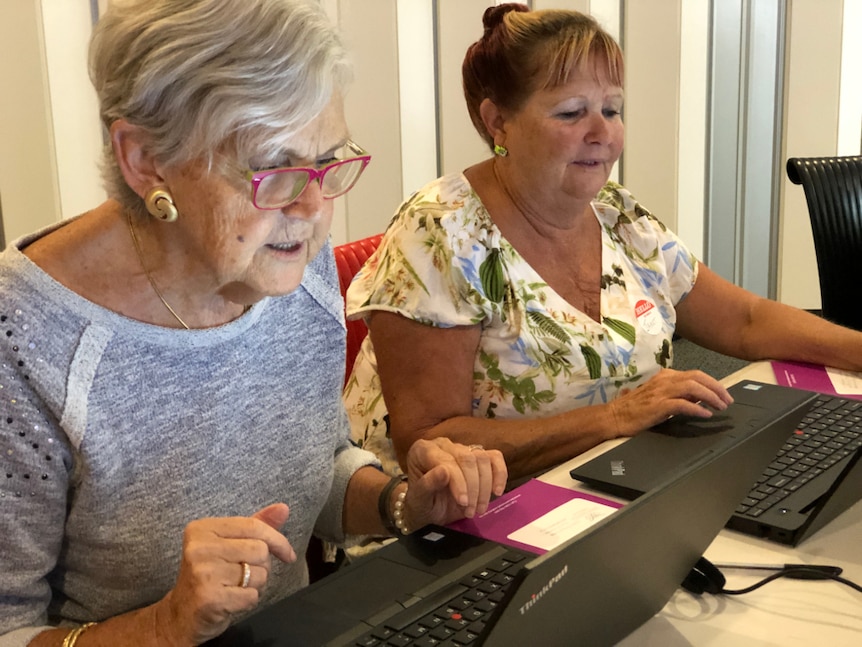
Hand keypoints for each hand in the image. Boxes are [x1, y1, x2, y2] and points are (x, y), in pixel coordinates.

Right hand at [155, 503, 296, 644]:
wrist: (180, 615)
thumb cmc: (209, 574)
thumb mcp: (229, 544)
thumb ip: (256, 525)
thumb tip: (283, 508)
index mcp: (203, 528)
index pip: (254, 526)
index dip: (278, 540)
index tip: (288, 554)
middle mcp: (199, 547)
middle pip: (260, 550)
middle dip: (261, 566)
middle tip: (242, 574)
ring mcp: (203, 573)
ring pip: (259, 574)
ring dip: (254, 584)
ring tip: (234, 586)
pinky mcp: (209, 598)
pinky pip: (251, 596)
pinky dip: (248, 601)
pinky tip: (231, 600)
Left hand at [401, 438, 506, 528]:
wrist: (428, 511)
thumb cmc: (421, 505)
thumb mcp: (418, 501)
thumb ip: (427, 485)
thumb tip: (444, 471)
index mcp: (423, 450)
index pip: (447, 461)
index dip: (459, 482)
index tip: (463, 503)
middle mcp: (442, 445)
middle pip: (467, 458)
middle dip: (473, 487)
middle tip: (471, 511)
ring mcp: (461, 448)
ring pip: (482, 458)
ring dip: (485, 487)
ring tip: (478, 509)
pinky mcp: (477, 456)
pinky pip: (494, 458)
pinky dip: (500, 474)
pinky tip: (496, 492)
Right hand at [609, 368, 732, 436]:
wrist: (614, 416)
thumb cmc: (634, 408)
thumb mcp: (659, 396)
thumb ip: (678, 394)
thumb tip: (699, 398)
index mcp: (665, 376)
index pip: (695, 374)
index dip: (713, 383)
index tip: (724, 394)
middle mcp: (664, 380)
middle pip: (698, 377)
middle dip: (716, 388)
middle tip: (728, 400)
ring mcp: (661, 392)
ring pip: (693, 388)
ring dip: (710, 397)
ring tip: (721, 407)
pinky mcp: (658, 405)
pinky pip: (683, 404)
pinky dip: (697, 409)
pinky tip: (705, 415)